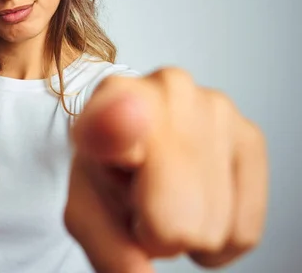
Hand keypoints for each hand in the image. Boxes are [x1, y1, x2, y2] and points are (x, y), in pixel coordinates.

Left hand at [65, 68, 267, 271]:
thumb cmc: (109, 171)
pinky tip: (196, 203)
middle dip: (157, 228)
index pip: (116, 122)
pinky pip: (243, 231)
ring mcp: (215, 108)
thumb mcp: (87, 211)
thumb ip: (108, 247)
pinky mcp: (250, 136)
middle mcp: (167, 90)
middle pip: (174, 220)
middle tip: (141, 200)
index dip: (120, 140)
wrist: (136, 136)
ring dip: (188, 226)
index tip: (127, 153)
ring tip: (166, 192)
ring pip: (211, 228)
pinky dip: (219, 234)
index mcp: (109, 100)